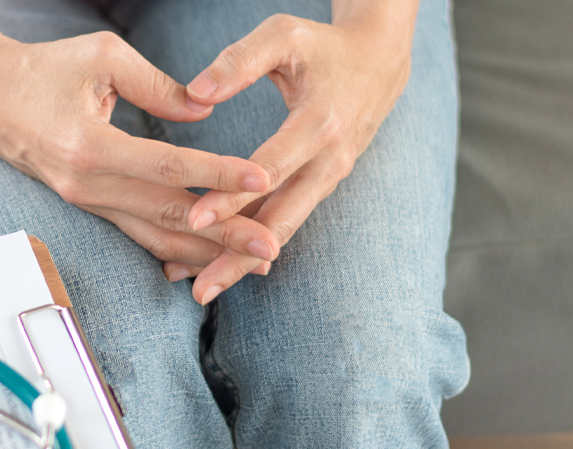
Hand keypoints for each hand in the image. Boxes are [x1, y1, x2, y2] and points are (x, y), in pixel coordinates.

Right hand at [0, 31, 280, 266]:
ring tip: (250, 264)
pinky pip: (135, 233)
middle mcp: (86, 184)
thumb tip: (204, 112)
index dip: (217, 173)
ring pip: (153, 235)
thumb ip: (157, 84)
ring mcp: (85, 200)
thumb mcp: (103, 57)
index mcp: (89, 145)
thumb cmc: (44, 69)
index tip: (262, 177)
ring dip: (204, 252)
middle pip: (166, 214)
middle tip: (270, 247)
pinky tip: (206, 261)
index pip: (166, 166)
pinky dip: (173, 248)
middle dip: (223, 234)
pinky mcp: (87, 205)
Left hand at [165, 10, 414, 302]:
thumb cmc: (323, 45)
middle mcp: (329, 161)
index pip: (269, 169)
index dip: (232, 196)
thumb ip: (238, 61)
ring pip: (283, 230)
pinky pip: (285, 222)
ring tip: (201, 289)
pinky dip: (254, 248)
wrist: (379, 60)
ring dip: (243, 263)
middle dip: (238, 257)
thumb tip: (195, 92)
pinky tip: (218, 266)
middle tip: (200, 289)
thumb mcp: (283, 36)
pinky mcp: (320, 186)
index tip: (193, 218)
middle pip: (281, 220)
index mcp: (320, 123)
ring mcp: (328, 179)